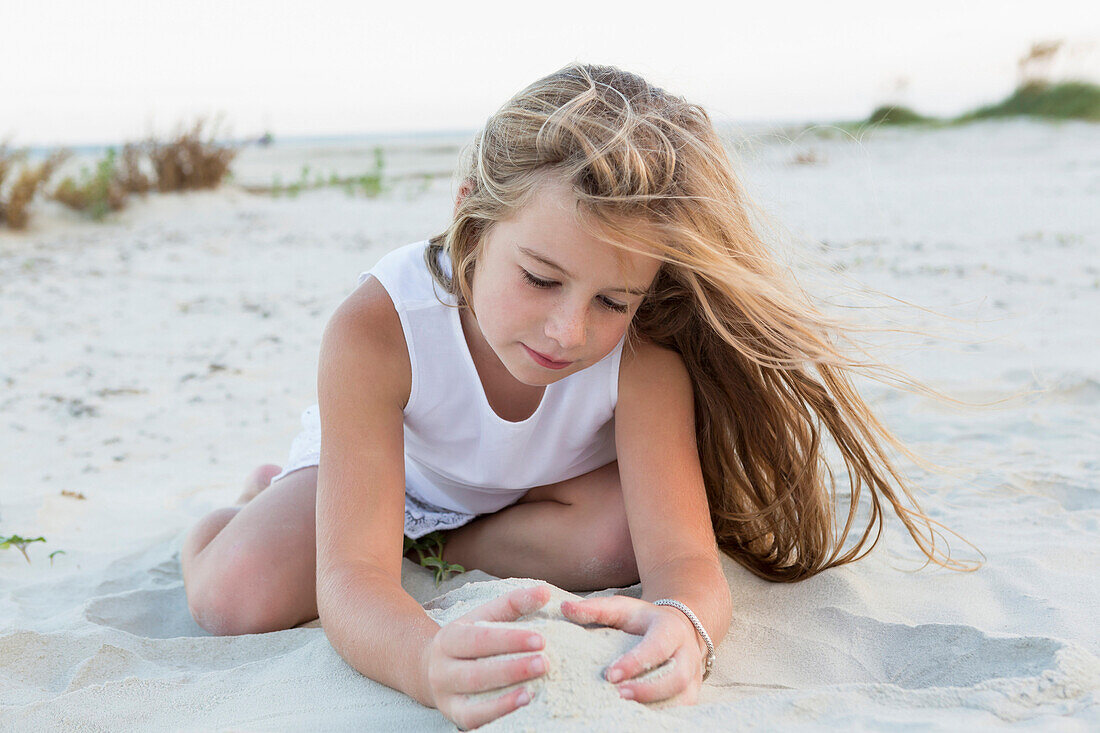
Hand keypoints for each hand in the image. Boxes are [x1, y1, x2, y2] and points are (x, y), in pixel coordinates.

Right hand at [424, 585, 551, 729]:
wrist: (429, 670)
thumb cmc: (468, 640)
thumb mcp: (482, 618)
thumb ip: (513, 604)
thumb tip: (544, 592)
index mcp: (450, 638)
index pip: (480, 639)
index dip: (510, 639)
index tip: (541, 639)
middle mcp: (443, 667)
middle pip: (476, 670)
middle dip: (511, 668)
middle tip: (544, 663)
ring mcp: (445, 694)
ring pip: (474, 695)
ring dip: (505, 694)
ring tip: (533, 690)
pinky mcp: (454, 715)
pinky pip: (473, 718)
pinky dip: (497, 711)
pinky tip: (521, 704)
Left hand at [560, 595, 703, 704]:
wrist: (678, 627)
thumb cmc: (642, 619)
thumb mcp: (621, 608)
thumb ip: (595, 609)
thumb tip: (565, 608)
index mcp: (670, 629)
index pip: (656, 647)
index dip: (635, 662)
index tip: (609, 675)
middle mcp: (687, 653)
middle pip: (676, 677)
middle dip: (648, 690)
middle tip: (618, 696)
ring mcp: (692, 675)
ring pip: (683, 697)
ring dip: (656, 706)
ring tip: (625, 712)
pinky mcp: (691, 692)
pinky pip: (682, 708)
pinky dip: (662, 714)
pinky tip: (636, 718)